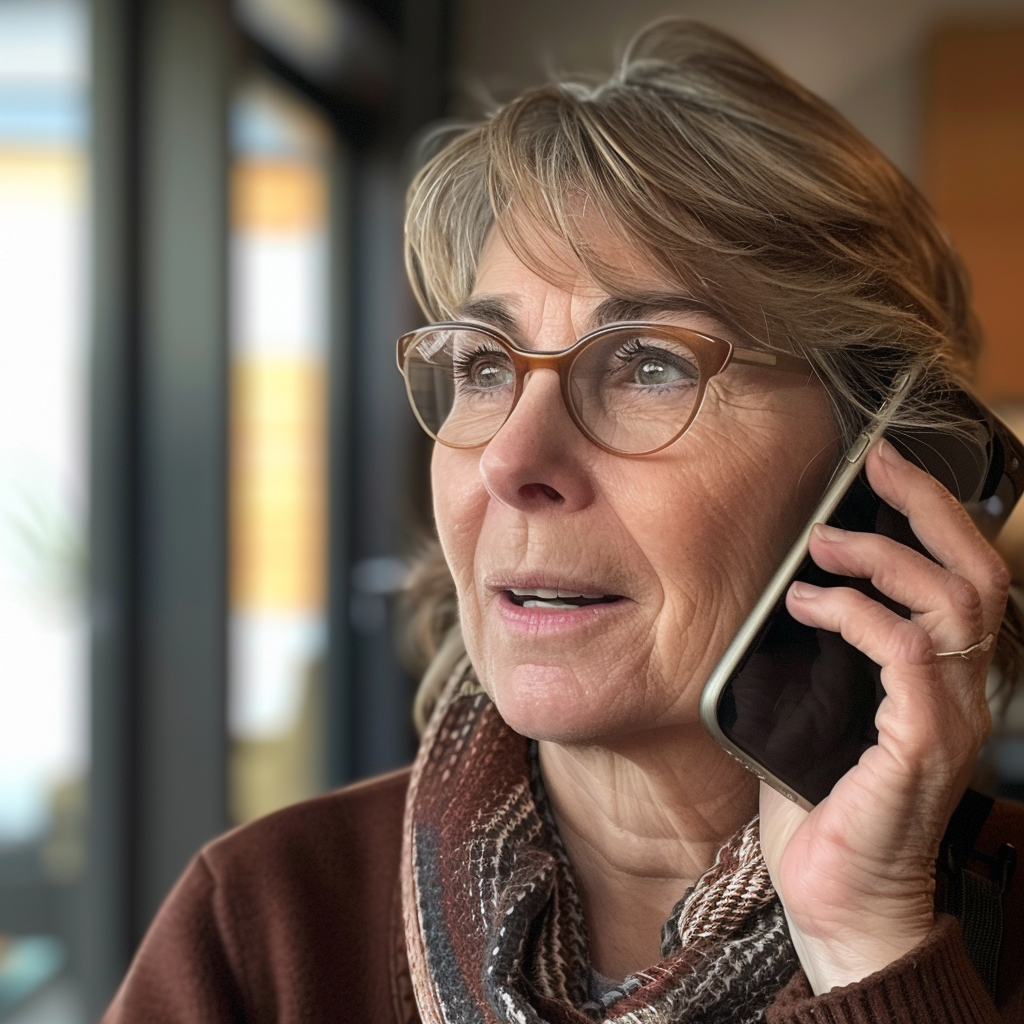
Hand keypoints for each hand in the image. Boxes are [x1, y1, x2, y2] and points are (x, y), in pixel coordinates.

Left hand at [758, 438, 1009, 993]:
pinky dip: (854, 614)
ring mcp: (950, 717)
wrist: (835, 901)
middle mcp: (966, 692)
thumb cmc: (822, 804)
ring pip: (950, 602)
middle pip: (978, 573)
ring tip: (822, 542)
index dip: (936, 515)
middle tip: (876, 465)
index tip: (885, 467)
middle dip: (928, 506)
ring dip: (882, 557)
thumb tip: (788, 590)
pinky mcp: (923, 744)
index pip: (968, 577)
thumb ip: (825, 654)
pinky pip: (904, 652)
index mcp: (946, 679)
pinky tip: (807, 606)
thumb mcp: (823, 707)